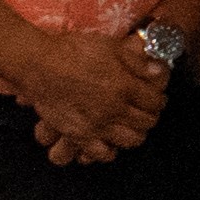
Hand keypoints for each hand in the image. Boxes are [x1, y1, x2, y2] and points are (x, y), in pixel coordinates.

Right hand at [16, 33, 168, 162]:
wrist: (39, 65)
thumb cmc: (73, 51)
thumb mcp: (110, 47)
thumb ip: (137, 63)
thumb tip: (159, 72)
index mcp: (124, 86)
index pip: (155, 101)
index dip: (159, 100)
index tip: (157, 98)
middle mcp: (114, 109)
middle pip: (146, 122)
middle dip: (151, 116)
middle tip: (147, 112)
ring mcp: (97, 125)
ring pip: (130, 140)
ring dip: (136, 134)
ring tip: (132, 126)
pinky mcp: (79, 135)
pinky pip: (102, 153)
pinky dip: (110, 150)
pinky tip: (110, 140)